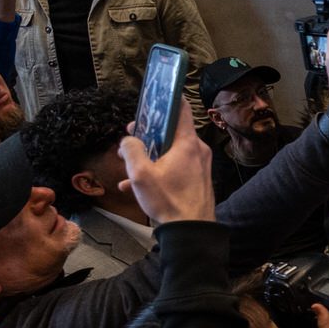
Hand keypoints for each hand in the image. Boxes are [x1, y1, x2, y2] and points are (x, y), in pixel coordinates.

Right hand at [117, 99, 214, 223]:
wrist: (191, 231)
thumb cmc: (168, 201)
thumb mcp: (140, 174)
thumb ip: (131, 150)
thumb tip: (129, 139)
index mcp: (187, 143)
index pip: (181, 108)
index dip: (167, 99)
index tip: (154, 97)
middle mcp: (198, 150)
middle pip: (172, 132)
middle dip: (149, 134)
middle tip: (130, 137)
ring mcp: (199, 165)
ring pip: (171, 152)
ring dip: (150, 155)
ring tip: (129, 164)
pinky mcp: (198, 179)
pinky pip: (175, 168)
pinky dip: (158, 172)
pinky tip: (135, 186)